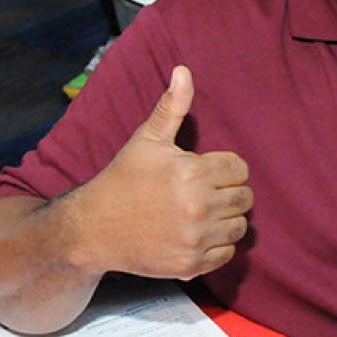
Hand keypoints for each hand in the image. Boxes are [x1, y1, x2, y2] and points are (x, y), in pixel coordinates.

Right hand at [72, 66, 252, 279]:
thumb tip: (184, 71)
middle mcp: (198, 207)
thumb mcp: (146, 141)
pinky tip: (196, 235)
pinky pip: (227, 254)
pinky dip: (218, 246)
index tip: (205, 172)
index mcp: (192, 172)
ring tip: (201, 213)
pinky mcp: (191, 265)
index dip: (225, 169)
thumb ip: (172, 107)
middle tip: (202, 193)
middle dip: (228, 193)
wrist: (92, 229)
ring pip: (239, 227)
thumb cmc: (122, 180)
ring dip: (226, 220)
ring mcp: (195, 238)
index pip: (240, 169)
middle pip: (244, 198)